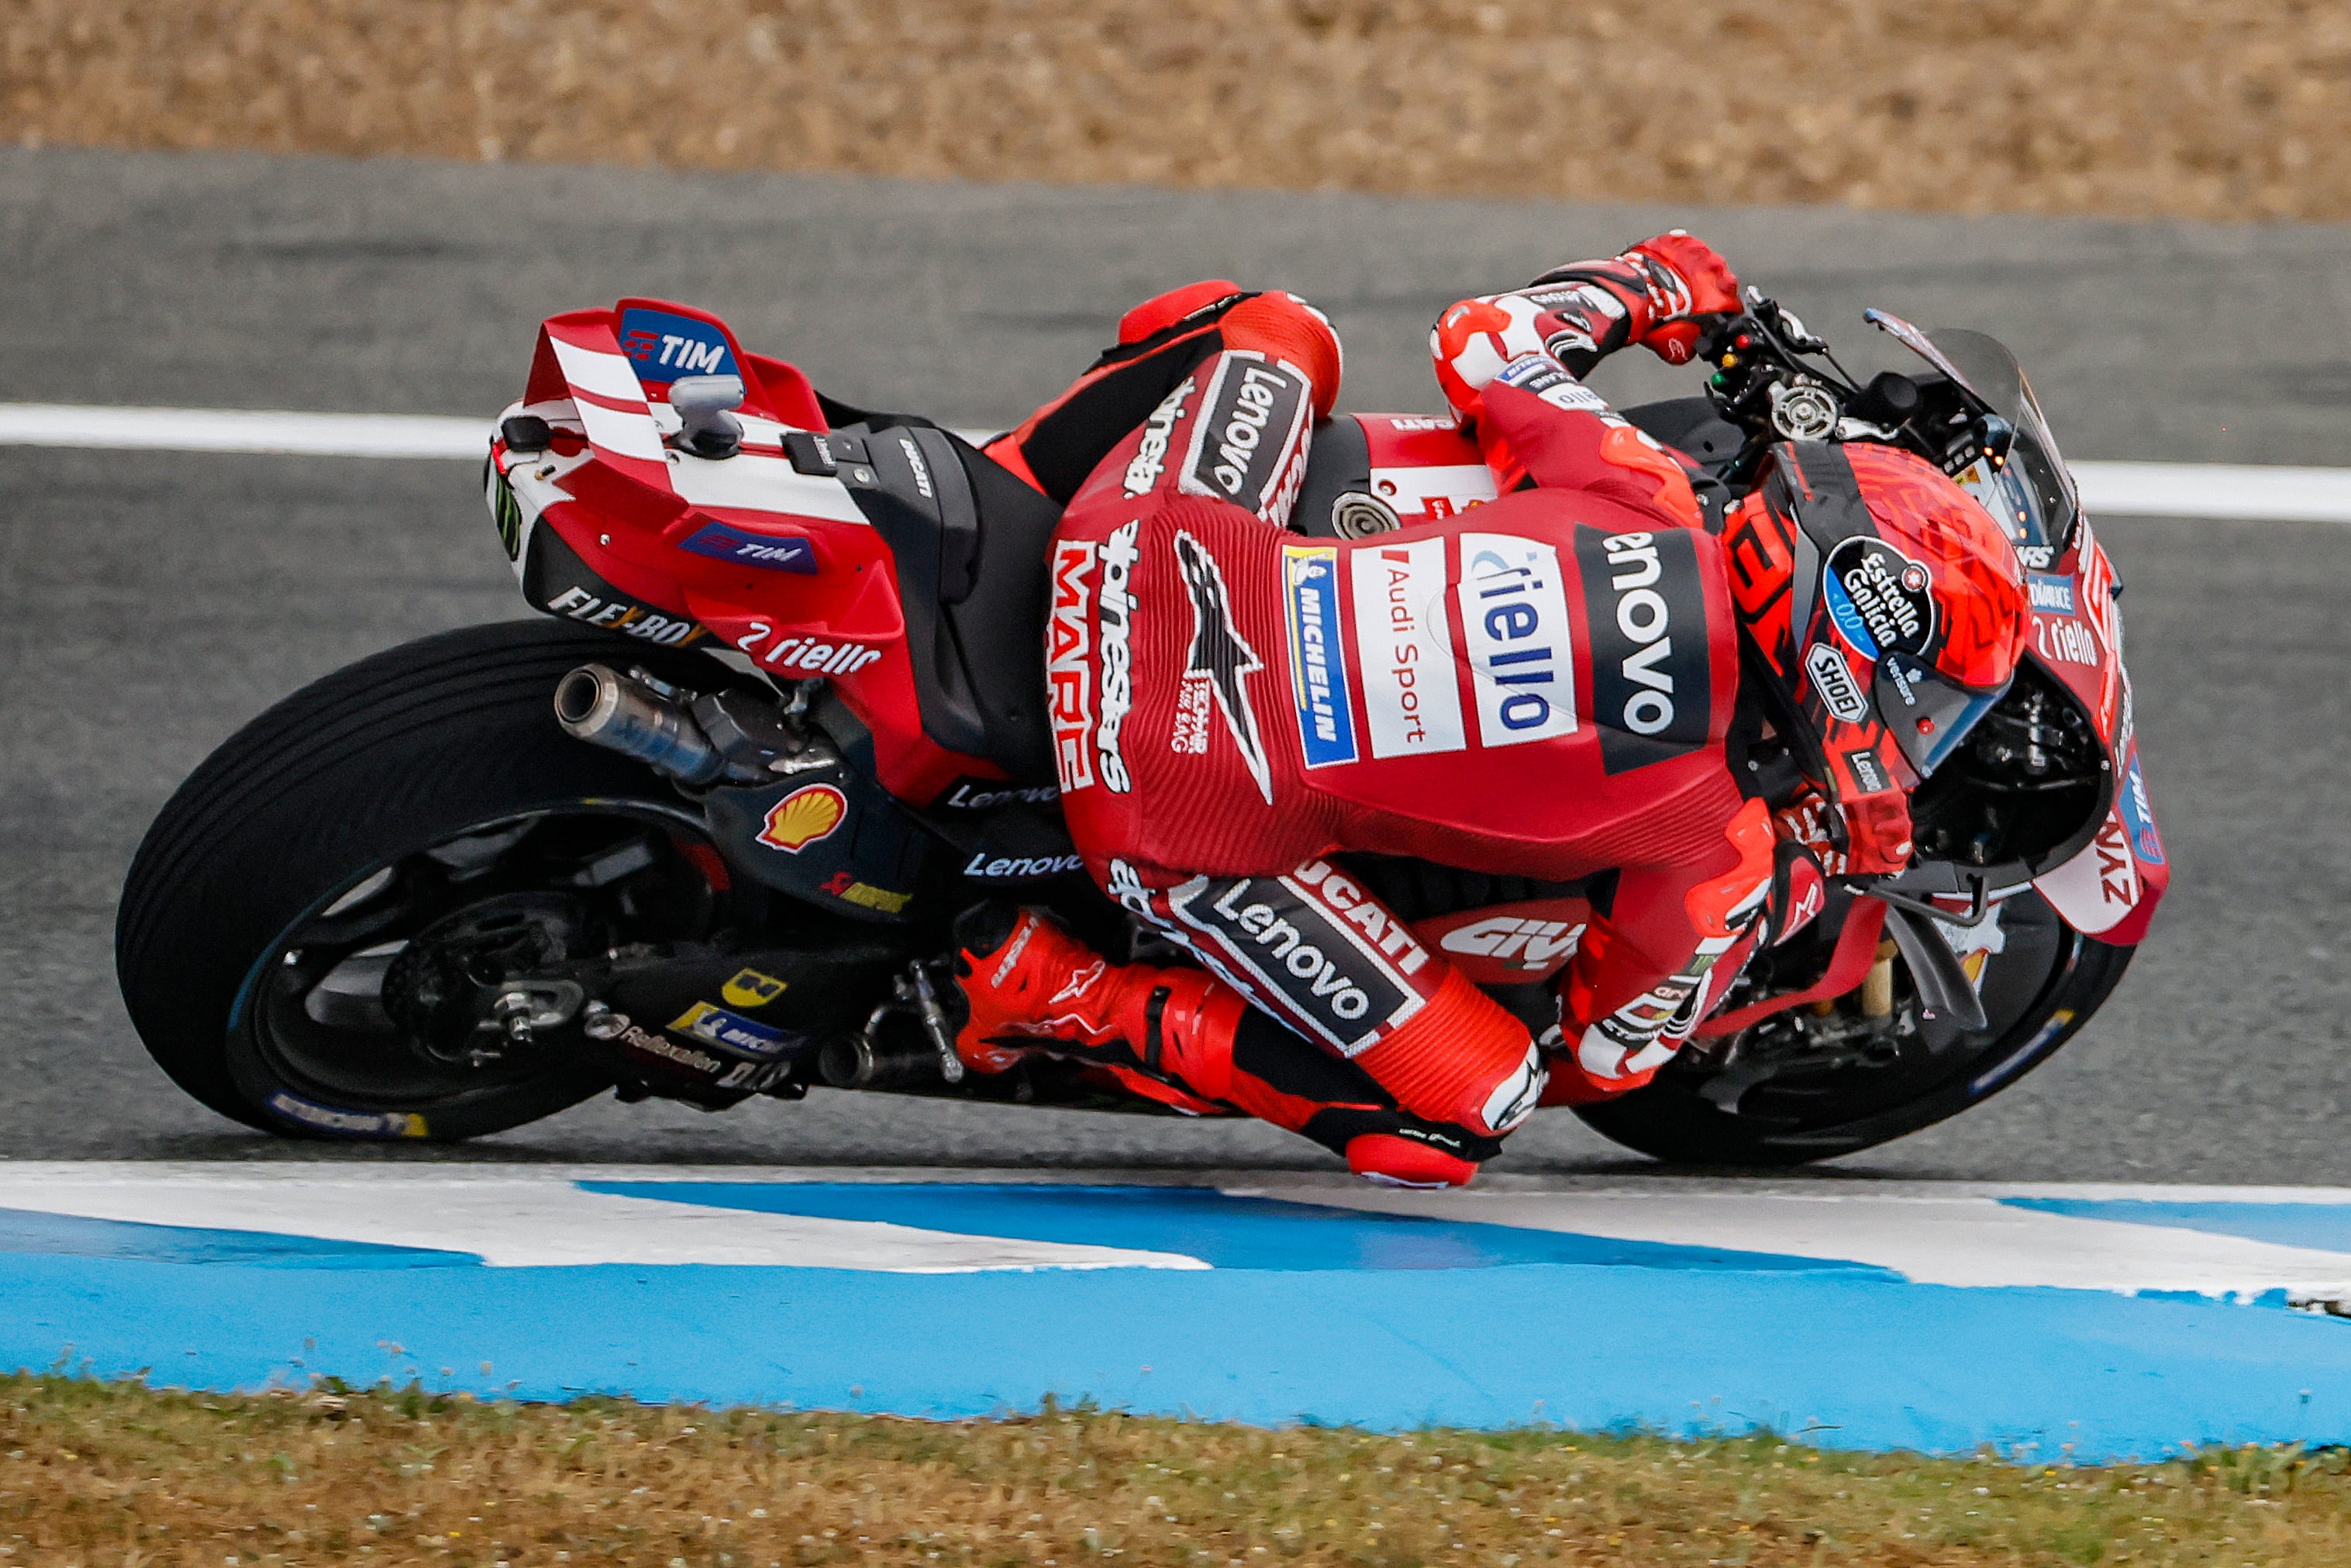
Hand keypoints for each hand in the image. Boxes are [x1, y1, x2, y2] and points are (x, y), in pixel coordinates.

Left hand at [1620, 232, 1740, 365]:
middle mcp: (1717, 269)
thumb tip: (1691, 345)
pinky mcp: (1679, 239)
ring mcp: (1699, 250)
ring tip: (1674, 281)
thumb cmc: (1658, 318)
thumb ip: (1695, 341)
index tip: (1712, 314)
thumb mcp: (1681, 345)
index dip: (1722, 310)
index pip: (1733, 304)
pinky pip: (1682, 246)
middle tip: (1688, 298)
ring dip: (1692, 269)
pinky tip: (1665, 265)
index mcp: (1724, 293)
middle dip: (1707, 288)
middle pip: (1719, 279)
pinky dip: (1675, 255)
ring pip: (1702, 260)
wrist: (1634, 295)